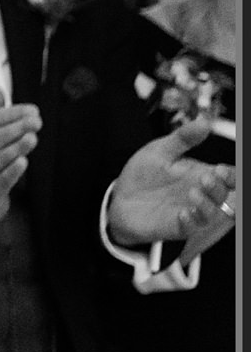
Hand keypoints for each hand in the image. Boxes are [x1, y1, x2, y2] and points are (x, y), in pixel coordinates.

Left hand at [106, 116, 236, 249]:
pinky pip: (191, 228)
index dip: (231, 175)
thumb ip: (182, 138)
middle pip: (224, 195)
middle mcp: (200, 194)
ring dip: (208, 205)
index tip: (221, 169)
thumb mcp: (160, 151)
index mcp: (200, 174)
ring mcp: (189, 211)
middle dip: (220, 187)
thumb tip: (204, 122)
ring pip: (212, 214)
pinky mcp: (176, 226)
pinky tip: (182, 214)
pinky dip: (191, 222)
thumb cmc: (144, 175)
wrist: (120, 197)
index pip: (227, 176)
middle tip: (206, 177)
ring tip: (193, 193)